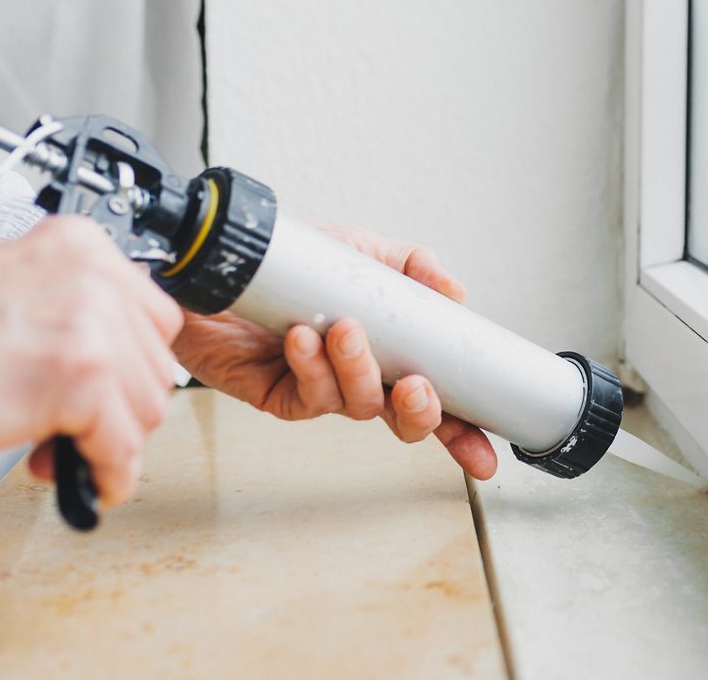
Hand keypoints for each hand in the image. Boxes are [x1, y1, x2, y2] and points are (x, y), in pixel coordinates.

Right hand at [0, 217, 183, 506]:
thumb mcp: (10, 293)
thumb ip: (71, 308)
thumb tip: (127, 354)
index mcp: (76, 245)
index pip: (154, 318)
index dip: (128, 366)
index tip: (103, 389)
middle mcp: (90, 275)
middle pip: (156, 366)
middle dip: (118, 408)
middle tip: (70, 426)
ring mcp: (89, 324)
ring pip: (146, 408)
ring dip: (106, 442)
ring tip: (55, 445)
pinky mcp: (79, 378)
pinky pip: (122, 444)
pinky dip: (106, 473)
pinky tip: (78, 475)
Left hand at [173, 224, 497, 478]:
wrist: (220, 262)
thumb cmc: (292, 263)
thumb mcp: (361, 250)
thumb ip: (413, 265)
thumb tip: (457, 293)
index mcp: (391, 352)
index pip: (438, 399)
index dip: (464, 432)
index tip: (487, 457)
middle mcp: (361, 378)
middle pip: (405, 420)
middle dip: (419, 412)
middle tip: (417, 386)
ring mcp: (322, 389)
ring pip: (357, 404)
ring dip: (358, 370)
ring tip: (345, 331)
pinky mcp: (279, 394)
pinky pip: (307, 396)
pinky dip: (311, 367)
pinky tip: (302, 338)